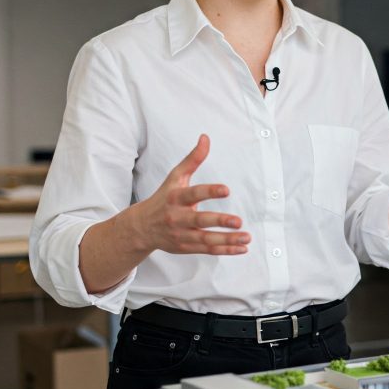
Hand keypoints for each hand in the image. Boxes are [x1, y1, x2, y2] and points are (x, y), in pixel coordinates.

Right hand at [131, 135, 249, 254]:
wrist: (142, 227)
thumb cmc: (164, 198)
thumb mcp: (175, 177)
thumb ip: (192, 159)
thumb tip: (205, 137)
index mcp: (176, 197)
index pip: (193, 194)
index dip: (209, 192)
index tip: (227, 190)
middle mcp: (178, 217)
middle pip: (199, 220)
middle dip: (220, 221)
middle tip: (238, 221)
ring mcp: (182, 234)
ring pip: (206, 239)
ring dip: (227, 240)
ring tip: (246, 238)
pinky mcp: (186, 247)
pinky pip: (208, 250)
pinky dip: (225, 251)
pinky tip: (242, 249)